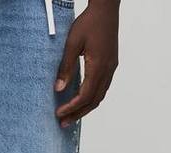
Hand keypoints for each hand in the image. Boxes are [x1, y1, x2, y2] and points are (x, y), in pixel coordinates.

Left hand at [54, 0, 119, 126]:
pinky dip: (92, 98)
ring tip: (72, 116)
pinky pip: (102, 88)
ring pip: (100, 96)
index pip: (85, 95)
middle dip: (78, 114)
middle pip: (93, 101)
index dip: (72, 107)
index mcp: (98, 66)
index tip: (59, 113)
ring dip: (85, 108)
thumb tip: (58, 88)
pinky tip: (83, 101)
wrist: (106, 9)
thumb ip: (65, 67)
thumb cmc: (89, 22)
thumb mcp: (72, 44)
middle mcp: (108, 70)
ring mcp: (111, 68)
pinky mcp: (111, 65)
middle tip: (64, 123)